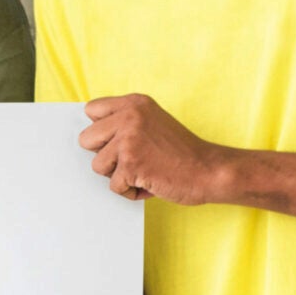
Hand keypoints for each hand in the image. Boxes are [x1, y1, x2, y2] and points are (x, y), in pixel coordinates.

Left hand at [79, 94, 226, 203]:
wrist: (210, 170)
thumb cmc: (181, 153)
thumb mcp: (152, 122)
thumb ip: (124, 123)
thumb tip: (90, 137)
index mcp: (134, 103)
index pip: (92, 110)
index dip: (102, 131)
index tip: (119, 140)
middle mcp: (130, 116)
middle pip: (86, 139)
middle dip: (105, 155)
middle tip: (133, 158)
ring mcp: (129, 139)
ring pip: (98, 166)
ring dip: (119, 175)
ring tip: (145, 170)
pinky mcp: (131, 163)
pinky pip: (114, 186)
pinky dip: (132, 191)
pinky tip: (152, 182)